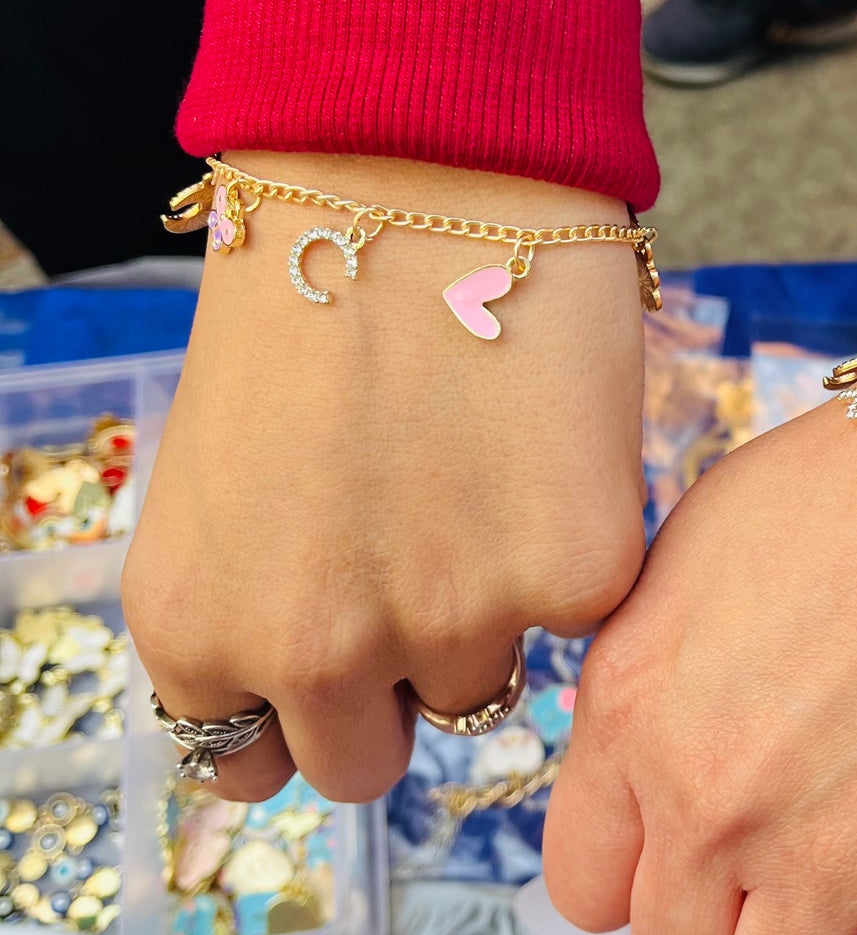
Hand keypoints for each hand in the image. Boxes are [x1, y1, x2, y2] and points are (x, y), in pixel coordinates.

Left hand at [124, 151, 645, 803]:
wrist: (419, 167)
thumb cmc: (307, 301)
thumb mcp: (218, 484)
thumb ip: (248, 610)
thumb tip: (315, 701)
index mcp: (197, 627)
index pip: (248, 766)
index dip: (296, 717)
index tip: (335, 667)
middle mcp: (312, 651)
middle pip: (368, 766)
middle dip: (392, 690)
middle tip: (418, 571)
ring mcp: (451, 622)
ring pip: (482, 692)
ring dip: (486, 616)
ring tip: (477, 478)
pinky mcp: (575, 577)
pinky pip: (582, 618)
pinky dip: (574, 552)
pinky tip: (543, 449)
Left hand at [544, 116, 856, 934]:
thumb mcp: (702, 547)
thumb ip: (651, 676)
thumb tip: (648, 758)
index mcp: (633, 713)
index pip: (582, 887)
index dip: (641, 872)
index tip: (691, 851)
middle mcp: (714, 807)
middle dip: (724, 918)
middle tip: (792, 856)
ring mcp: (835, 865)